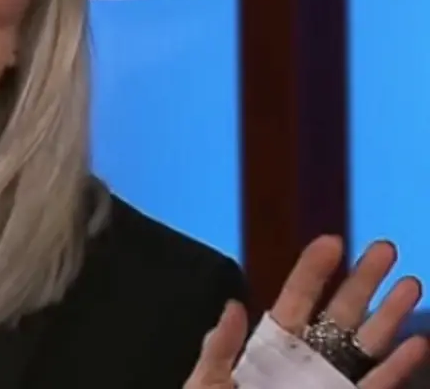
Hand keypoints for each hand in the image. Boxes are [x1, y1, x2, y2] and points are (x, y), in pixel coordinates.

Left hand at [185, 236, 427, 388]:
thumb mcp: (207, 381)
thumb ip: (221, 347)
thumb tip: (234, 306)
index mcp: (271, 345)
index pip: (297, 299)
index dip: (314, 270)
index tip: (332, 241)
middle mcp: (307, 359)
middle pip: (340, 312)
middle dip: (363, 280)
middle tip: (385, 248)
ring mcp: (330, 383)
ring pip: (366, 344)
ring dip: (389, 316)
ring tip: (410, 283)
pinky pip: (376, 386)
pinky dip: (397, 368)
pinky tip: (417, 344)